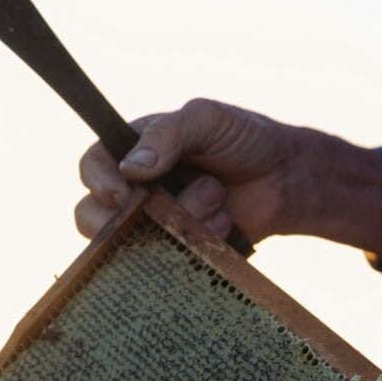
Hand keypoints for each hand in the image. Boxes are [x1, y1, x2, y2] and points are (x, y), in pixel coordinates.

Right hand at [74, 98, 301, 242]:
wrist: (288, 178)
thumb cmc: (246, 139)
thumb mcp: (206, 119)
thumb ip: (168, 134)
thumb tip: (131, 168)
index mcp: (136, 151)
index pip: (93, 166)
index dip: (99, 181)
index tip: (121, 193)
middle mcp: (140, 190)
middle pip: (95, 216)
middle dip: (128, 217)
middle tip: (160, 208)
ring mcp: (161, 224)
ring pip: (136, 244)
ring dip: (177, 222)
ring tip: (216, 197)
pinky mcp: (185, 250)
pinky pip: (174, 260)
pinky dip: (200, 241)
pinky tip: (227, 221)